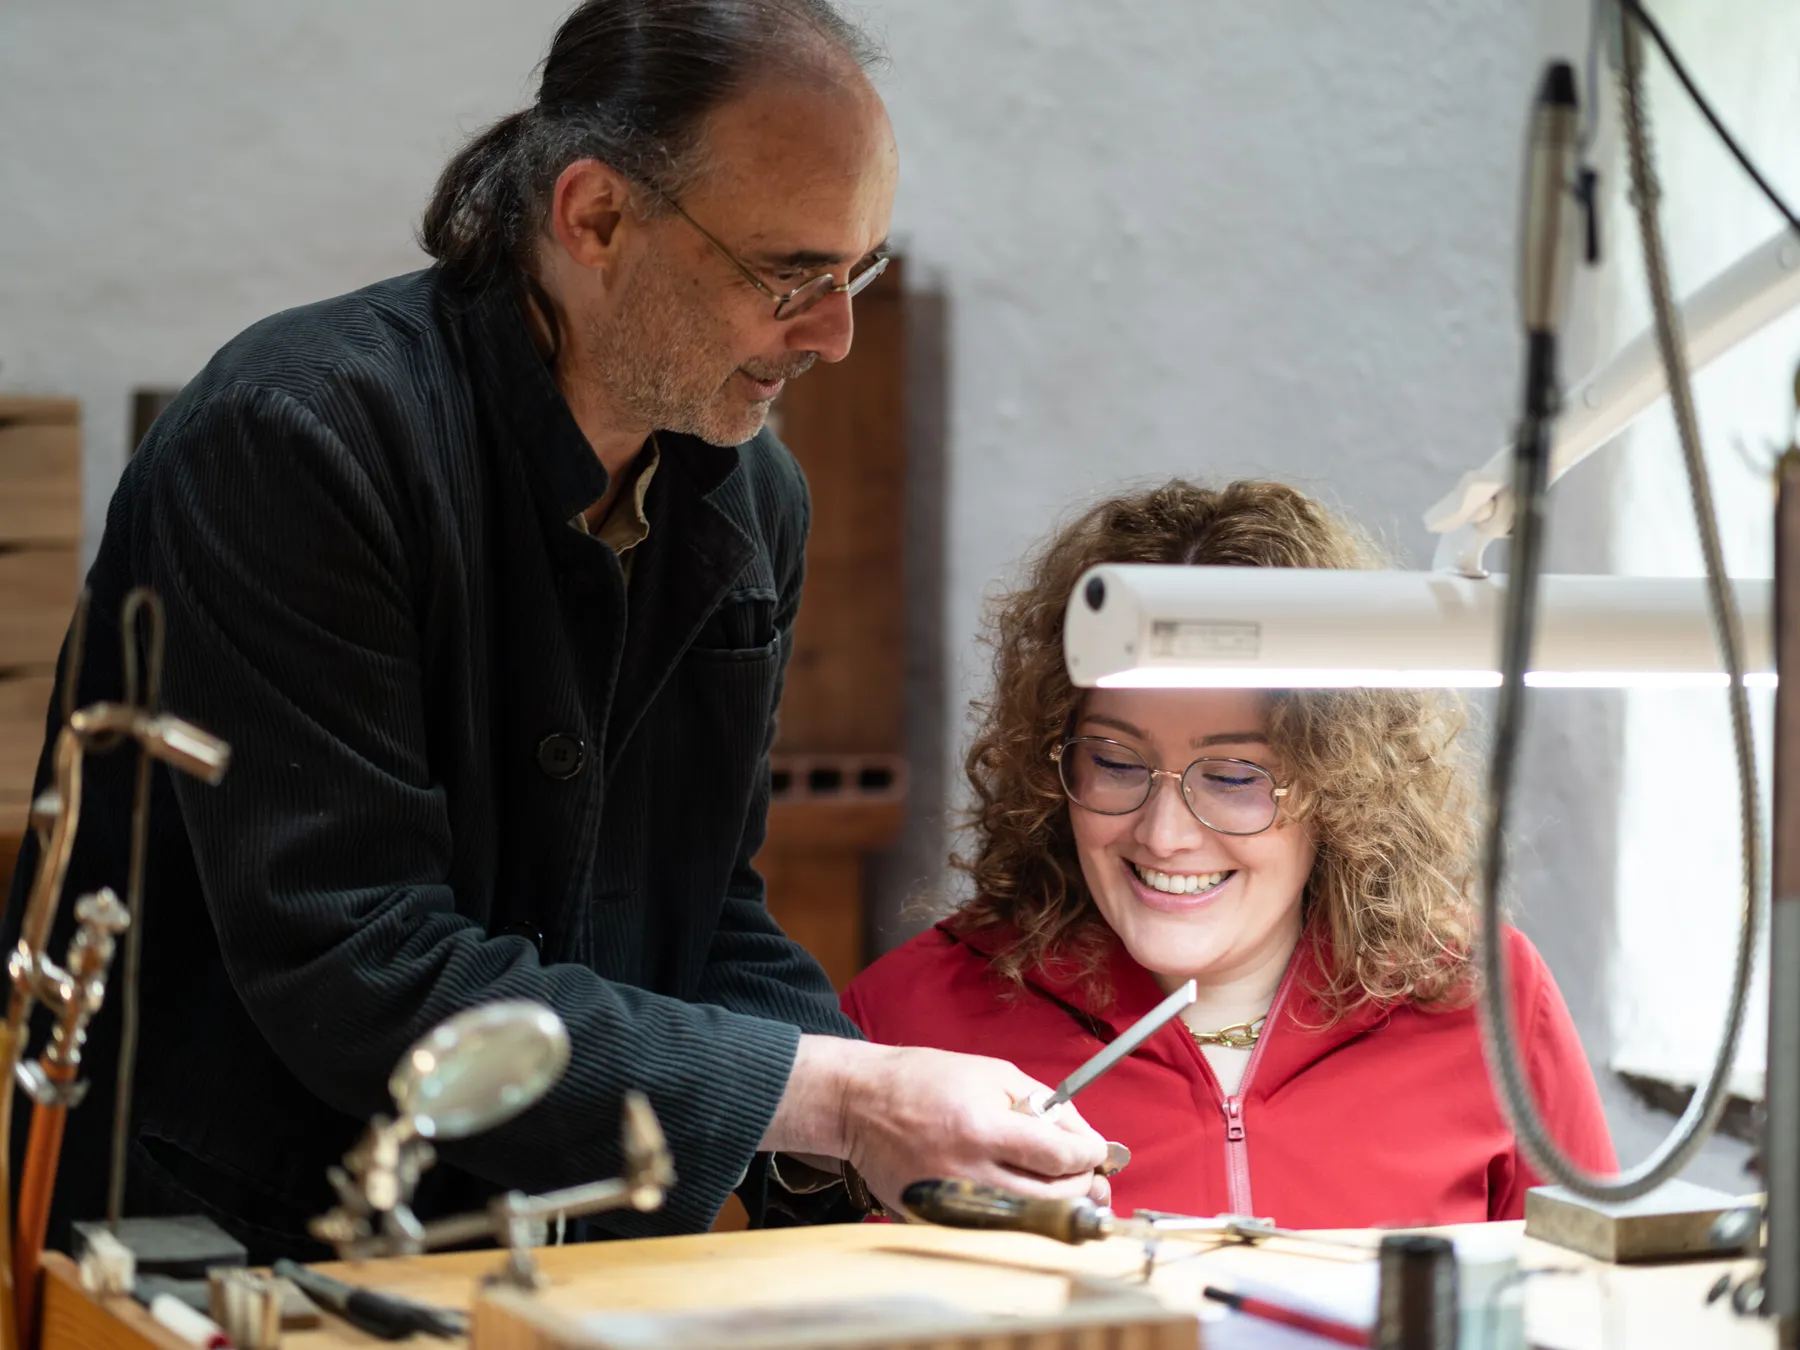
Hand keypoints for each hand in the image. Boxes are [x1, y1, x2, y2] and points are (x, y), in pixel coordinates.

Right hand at [765, 1037, 1109, 1214]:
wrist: (861, 1102)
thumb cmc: (925, 1080)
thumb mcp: (992, 1072)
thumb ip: (1042, 1105)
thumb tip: (1081, 1137)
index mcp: (983, 1128)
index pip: (1060, 1156)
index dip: (1091, 1155)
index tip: (1097, 1151)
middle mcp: (968, 1172)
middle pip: (1052, 1198)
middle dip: (1083, 1185)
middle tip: (1092, 1175)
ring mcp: (950, 1204)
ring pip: (1029, 1223)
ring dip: (1059, 1207)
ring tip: (1069, 1190)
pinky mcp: (935, 1222)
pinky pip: (994, 1232)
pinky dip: (1020, 1221)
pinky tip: (1030, 1204)